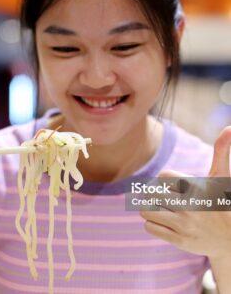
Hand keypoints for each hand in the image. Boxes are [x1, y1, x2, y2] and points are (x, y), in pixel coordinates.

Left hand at [140, 126, 230, 258]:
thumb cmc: (222, 201)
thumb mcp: (222, 177)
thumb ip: (221, 151)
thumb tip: (229, 127)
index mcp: (197, 187)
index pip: (163, 176)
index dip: (166, 179)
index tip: (175, 185)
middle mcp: (189, 206)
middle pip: (150, 193)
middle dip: (154, 194)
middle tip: (164, 197)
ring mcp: (183, 225)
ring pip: (146, 210)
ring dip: (150, 208)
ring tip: (162, 209)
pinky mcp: (179, 241)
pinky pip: (149, 227)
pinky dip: (152, 223)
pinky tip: (164, 222)